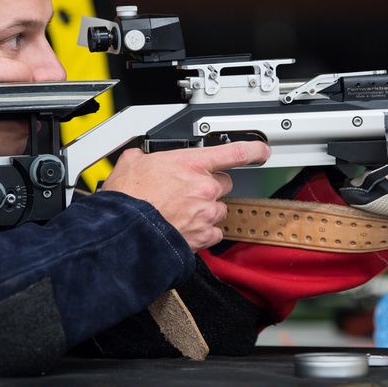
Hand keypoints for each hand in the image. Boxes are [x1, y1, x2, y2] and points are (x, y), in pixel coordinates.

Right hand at [102, 141, 271, 250]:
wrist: (125, 231)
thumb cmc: (128, 200)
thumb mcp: (131, 164)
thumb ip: (143, 156)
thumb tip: (139, 156)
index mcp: (191, 164)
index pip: (234, 152)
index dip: (253, 149)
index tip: (262, 149)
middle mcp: (204, 188)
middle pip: (224, 183)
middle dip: (209, 186)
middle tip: (188, 191)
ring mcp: (206, 213)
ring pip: (219, 209)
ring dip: (206, 210)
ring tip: (183, 213)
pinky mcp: (203, 237)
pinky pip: (214, 233)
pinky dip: (203, 232)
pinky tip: (186, 229)